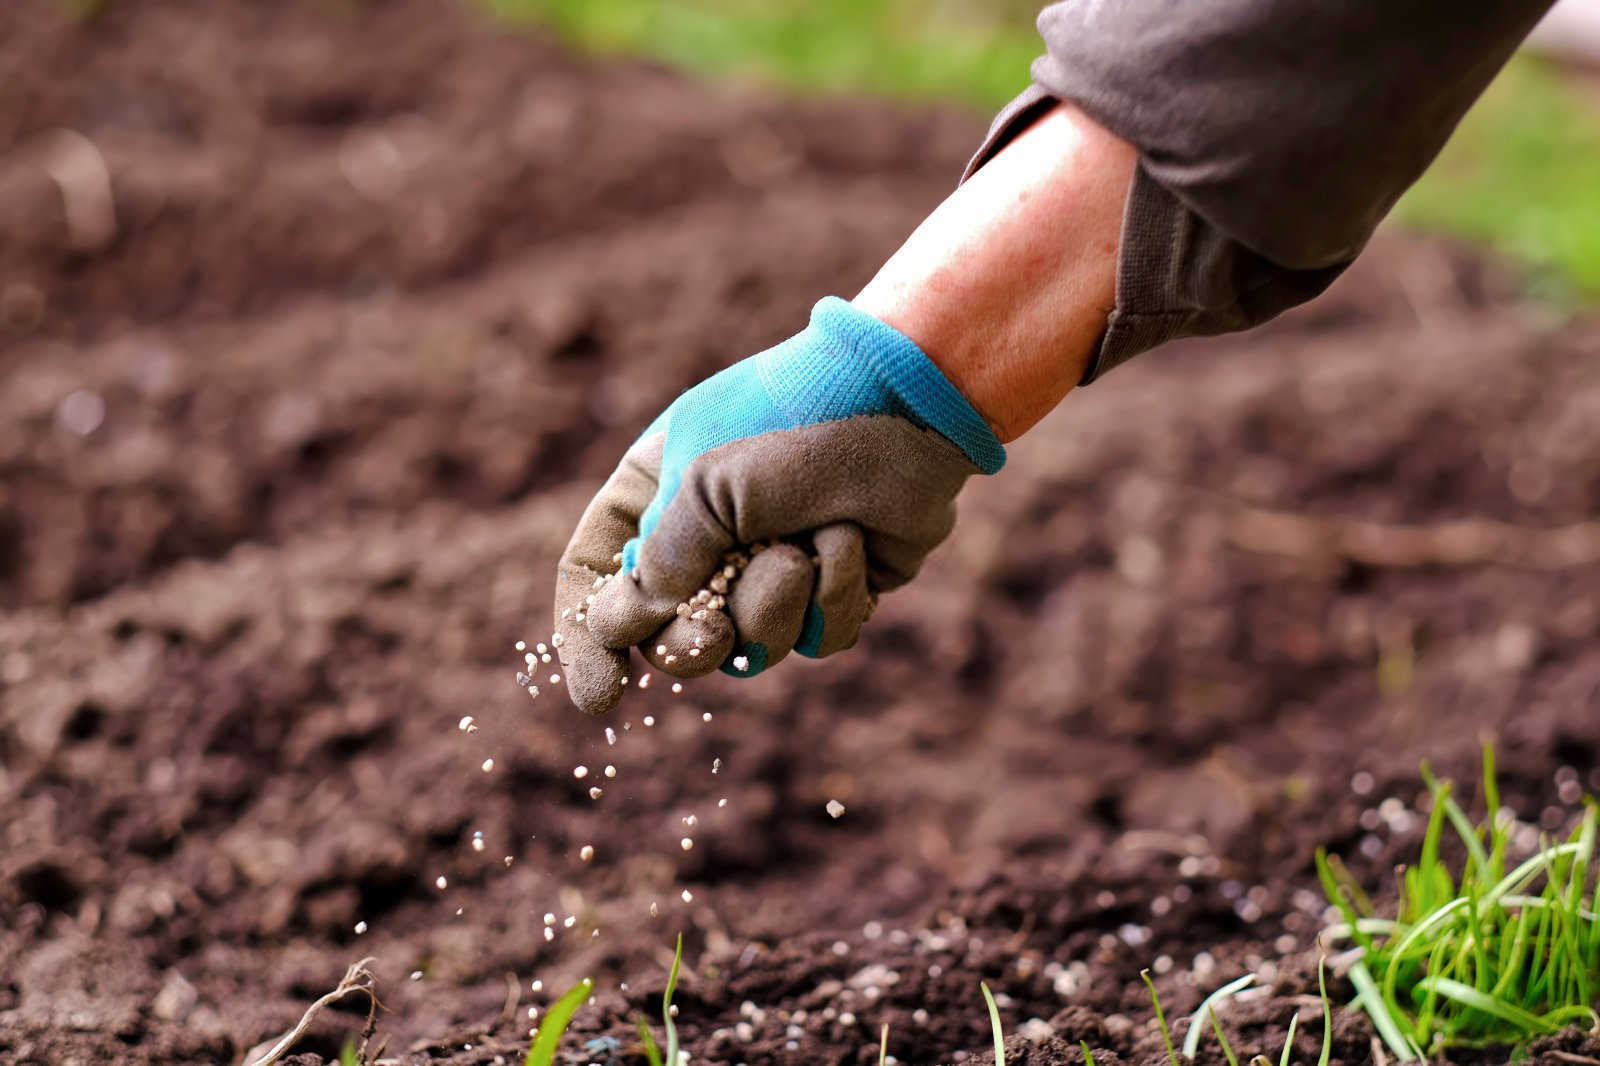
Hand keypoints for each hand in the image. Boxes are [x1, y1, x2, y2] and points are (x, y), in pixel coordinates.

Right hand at [552, 297, 1004, 714]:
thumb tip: (622, 628)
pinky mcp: (835, 589)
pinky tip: (852, 542)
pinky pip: (817, 640)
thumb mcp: (705, 485)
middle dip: (694, 644)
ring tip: (804, 546)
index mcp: (655, 493)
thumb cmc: (795, 423)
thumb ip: (661, 563)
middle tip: (712, 635)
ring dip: (775, 605)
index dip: (588, 639)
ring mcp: (772, 567)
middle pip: (670, 636)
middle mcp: (708, 537)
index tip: (602, 694)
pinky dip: (835, 597)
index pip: (595, 576)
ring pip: (750, 647)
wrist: (908, 404)